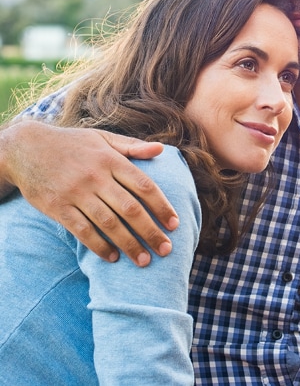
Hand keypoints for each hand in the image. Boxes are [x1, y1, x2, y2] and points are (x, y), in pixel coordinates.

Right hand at [0, 120, 179, 265]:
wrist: (26, 147)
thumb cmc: (72, 143)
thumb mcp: (103, 138)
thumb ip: (133, 146)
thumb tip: (161, 150)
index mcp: (111, 160)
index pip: (144, 186)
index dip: (162, 206)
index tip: (175, 224)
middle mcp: (96, 177)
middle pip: (130, 208)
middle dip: (151, 231)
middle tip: (166, 249)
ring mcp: (76, 193)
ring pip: (108, 223)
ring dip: (129, 244)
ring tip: (143, 260)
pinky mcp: (58, 207)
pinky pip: (82, 230)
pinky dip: (98, 245)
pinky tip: (112, 257)